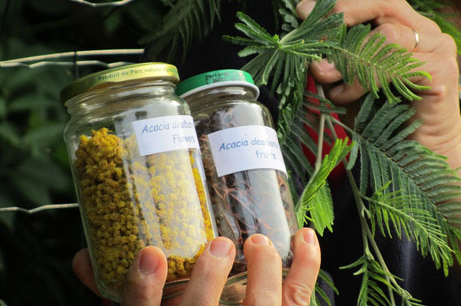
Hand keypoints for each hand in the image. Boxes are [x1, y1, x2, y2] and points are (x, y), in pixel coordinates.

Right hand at [72, 228, 320, 304]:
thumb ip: (119, 291)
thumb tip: (81, 257)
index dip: (144, 290)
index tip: (150, 254)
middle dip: (210, 282)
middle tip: (220, 245)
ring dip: (265, 276)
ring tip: (258, 241)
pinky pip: (300, 298)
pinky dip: (307, 265)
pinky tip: (305, 235)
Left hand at [296, 0, 460, 170]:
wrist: (410, 154)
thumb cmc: (375, 116)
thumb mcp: (344, 81)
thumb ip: (332, 60)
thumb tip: (303, 47)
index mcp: (398, 24)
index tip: (303, 11)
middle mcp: (420, 29)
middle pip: (380, 2)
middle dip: (340, 14)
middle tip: (314, 35)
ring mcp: (435, 46)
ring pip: (386, 34)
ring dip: (347, 57)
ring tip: (324, 77)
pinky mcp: (440, 70)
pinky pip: (396, 64)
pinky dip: (363, 79)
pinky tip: (344, 96)